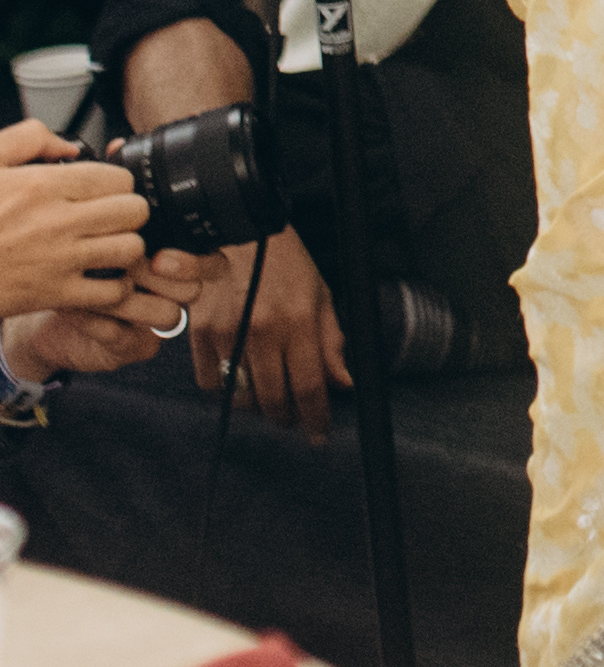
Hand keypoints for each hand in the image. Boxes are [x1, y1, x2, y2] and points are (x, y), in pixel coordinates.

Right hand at [0, 121, 147, 319]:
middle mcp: (55, 222)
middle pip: (133, 210)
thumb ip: (28, 140)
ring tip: (108, 244)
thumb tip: (68, 146)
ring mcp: (57, 261)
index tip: (105, 190)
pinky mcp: (51, 294)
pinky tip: (98, 276)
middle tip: (112, 216)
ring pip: (130, 248)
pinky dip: (113, 286)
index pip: (116, 178)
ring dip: (125, 246)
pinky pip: (111, 291)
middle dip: (128, 210)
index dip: (116, 182)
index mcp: (41, 186)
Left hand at [1, 247, 210, 377]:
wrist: (47, 315)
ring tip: (92, 285)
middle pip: (192, 289)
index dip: (194, 262)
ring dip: (125, 299)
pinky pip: (124, 335)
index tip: (160, 257)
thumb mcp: (102, 241)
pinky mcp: (132, 348)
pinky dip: (96, 320)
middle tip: (124, 269)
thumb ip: (123, 229)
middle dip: (157, 279)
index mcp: (174, 264)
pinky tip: (74, 306)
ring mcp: (154, 324)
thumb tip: (130, 210)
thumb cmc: (77, 271)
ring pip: (167, 314)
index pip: (213, 264)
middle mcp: (170, 294)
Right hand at [191, 225, 350, 440]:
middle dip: (285, 418)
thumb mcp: (322, 295)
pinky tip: (237, 378)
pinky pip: (208, 381)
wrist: (240, 230)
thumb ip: (332, 342)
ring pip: (238, 396)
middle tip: (292, 419)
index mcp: (299, 322)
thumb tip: (341, 383)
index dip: (316, 418)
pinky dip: (222, 389)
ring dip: (254, 406)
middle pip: (272, 399)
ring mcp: (227, 334)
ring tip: (266, 398)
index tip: (319, 436)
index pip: (309, 386)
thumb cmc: (287, 262)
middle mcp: (262, 332)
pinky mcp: (199, 332)